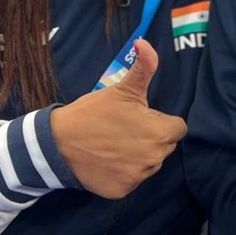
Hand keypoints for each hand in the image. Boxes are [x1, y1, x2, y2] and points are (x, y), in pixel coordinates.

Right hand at [49, 39, 186, 198]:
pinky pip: (132, 180)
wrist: (58, 142)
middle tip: (126, 129)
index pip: (177, 128)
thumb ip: (144, 68)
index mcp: (160, 133)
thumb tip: (146, 43)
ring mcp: (138, 178)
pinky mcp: (122, 191)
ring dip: (139, 156)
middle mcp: (154, 159)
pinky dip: (122, 172)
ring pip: (149, 164)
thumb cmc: (93, 112)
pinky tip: (107, 160)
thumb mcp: (122, 88)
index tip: (142, 118)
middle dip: (151, 138)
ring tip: (115, 144)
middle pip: (165, 147)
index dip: (160, 121)